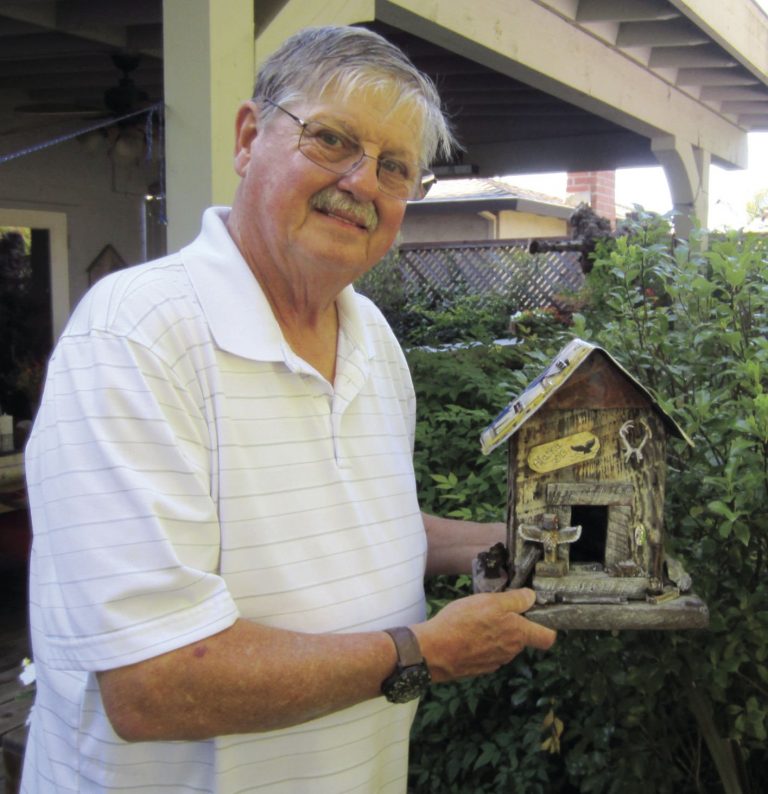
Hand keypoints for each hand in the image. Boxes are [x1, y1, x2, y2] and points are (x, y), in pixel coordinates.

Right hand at [412, 588, 555, 681]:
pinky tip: (466, 633)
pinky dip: (481, 643)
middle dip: (513, 624)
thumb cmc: (462, 623)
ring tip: (476, 620)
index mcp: (518, 635)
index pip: (547, 637)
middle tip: (494, 609)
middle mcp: (511, 652)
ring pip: (504, 644)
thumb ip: (515, 600)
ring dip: (496, 633)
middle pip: (522, 637)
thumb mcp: (489, 602)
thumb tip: (532, 597)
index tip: (537, 613)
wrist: (434, 651)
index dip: (547, 625)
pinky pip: (488, 652)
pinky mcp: (479, 667)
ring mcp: (495, 662)